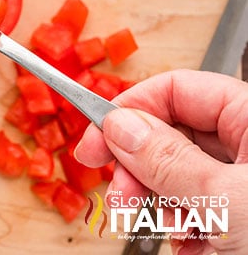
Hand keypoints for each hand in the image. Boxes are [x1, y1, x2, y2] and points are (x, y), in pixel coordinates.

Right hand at [75, 69, 247, 254]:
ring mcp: (246, 180)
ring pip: (180, 176)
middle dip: (140, 171)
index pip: (177, 88)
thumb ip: (169, 160)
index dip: (131, 110)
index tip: (94, 142)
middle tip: (120, 199)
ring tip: (174, 233)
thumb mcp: (229, 199)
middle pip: (172, 135)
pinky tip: (196, 247)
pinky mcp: (244, 215)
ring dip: (163, 207)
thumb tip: (118, 126)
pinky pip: (198, 208)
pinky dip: (186, 229)